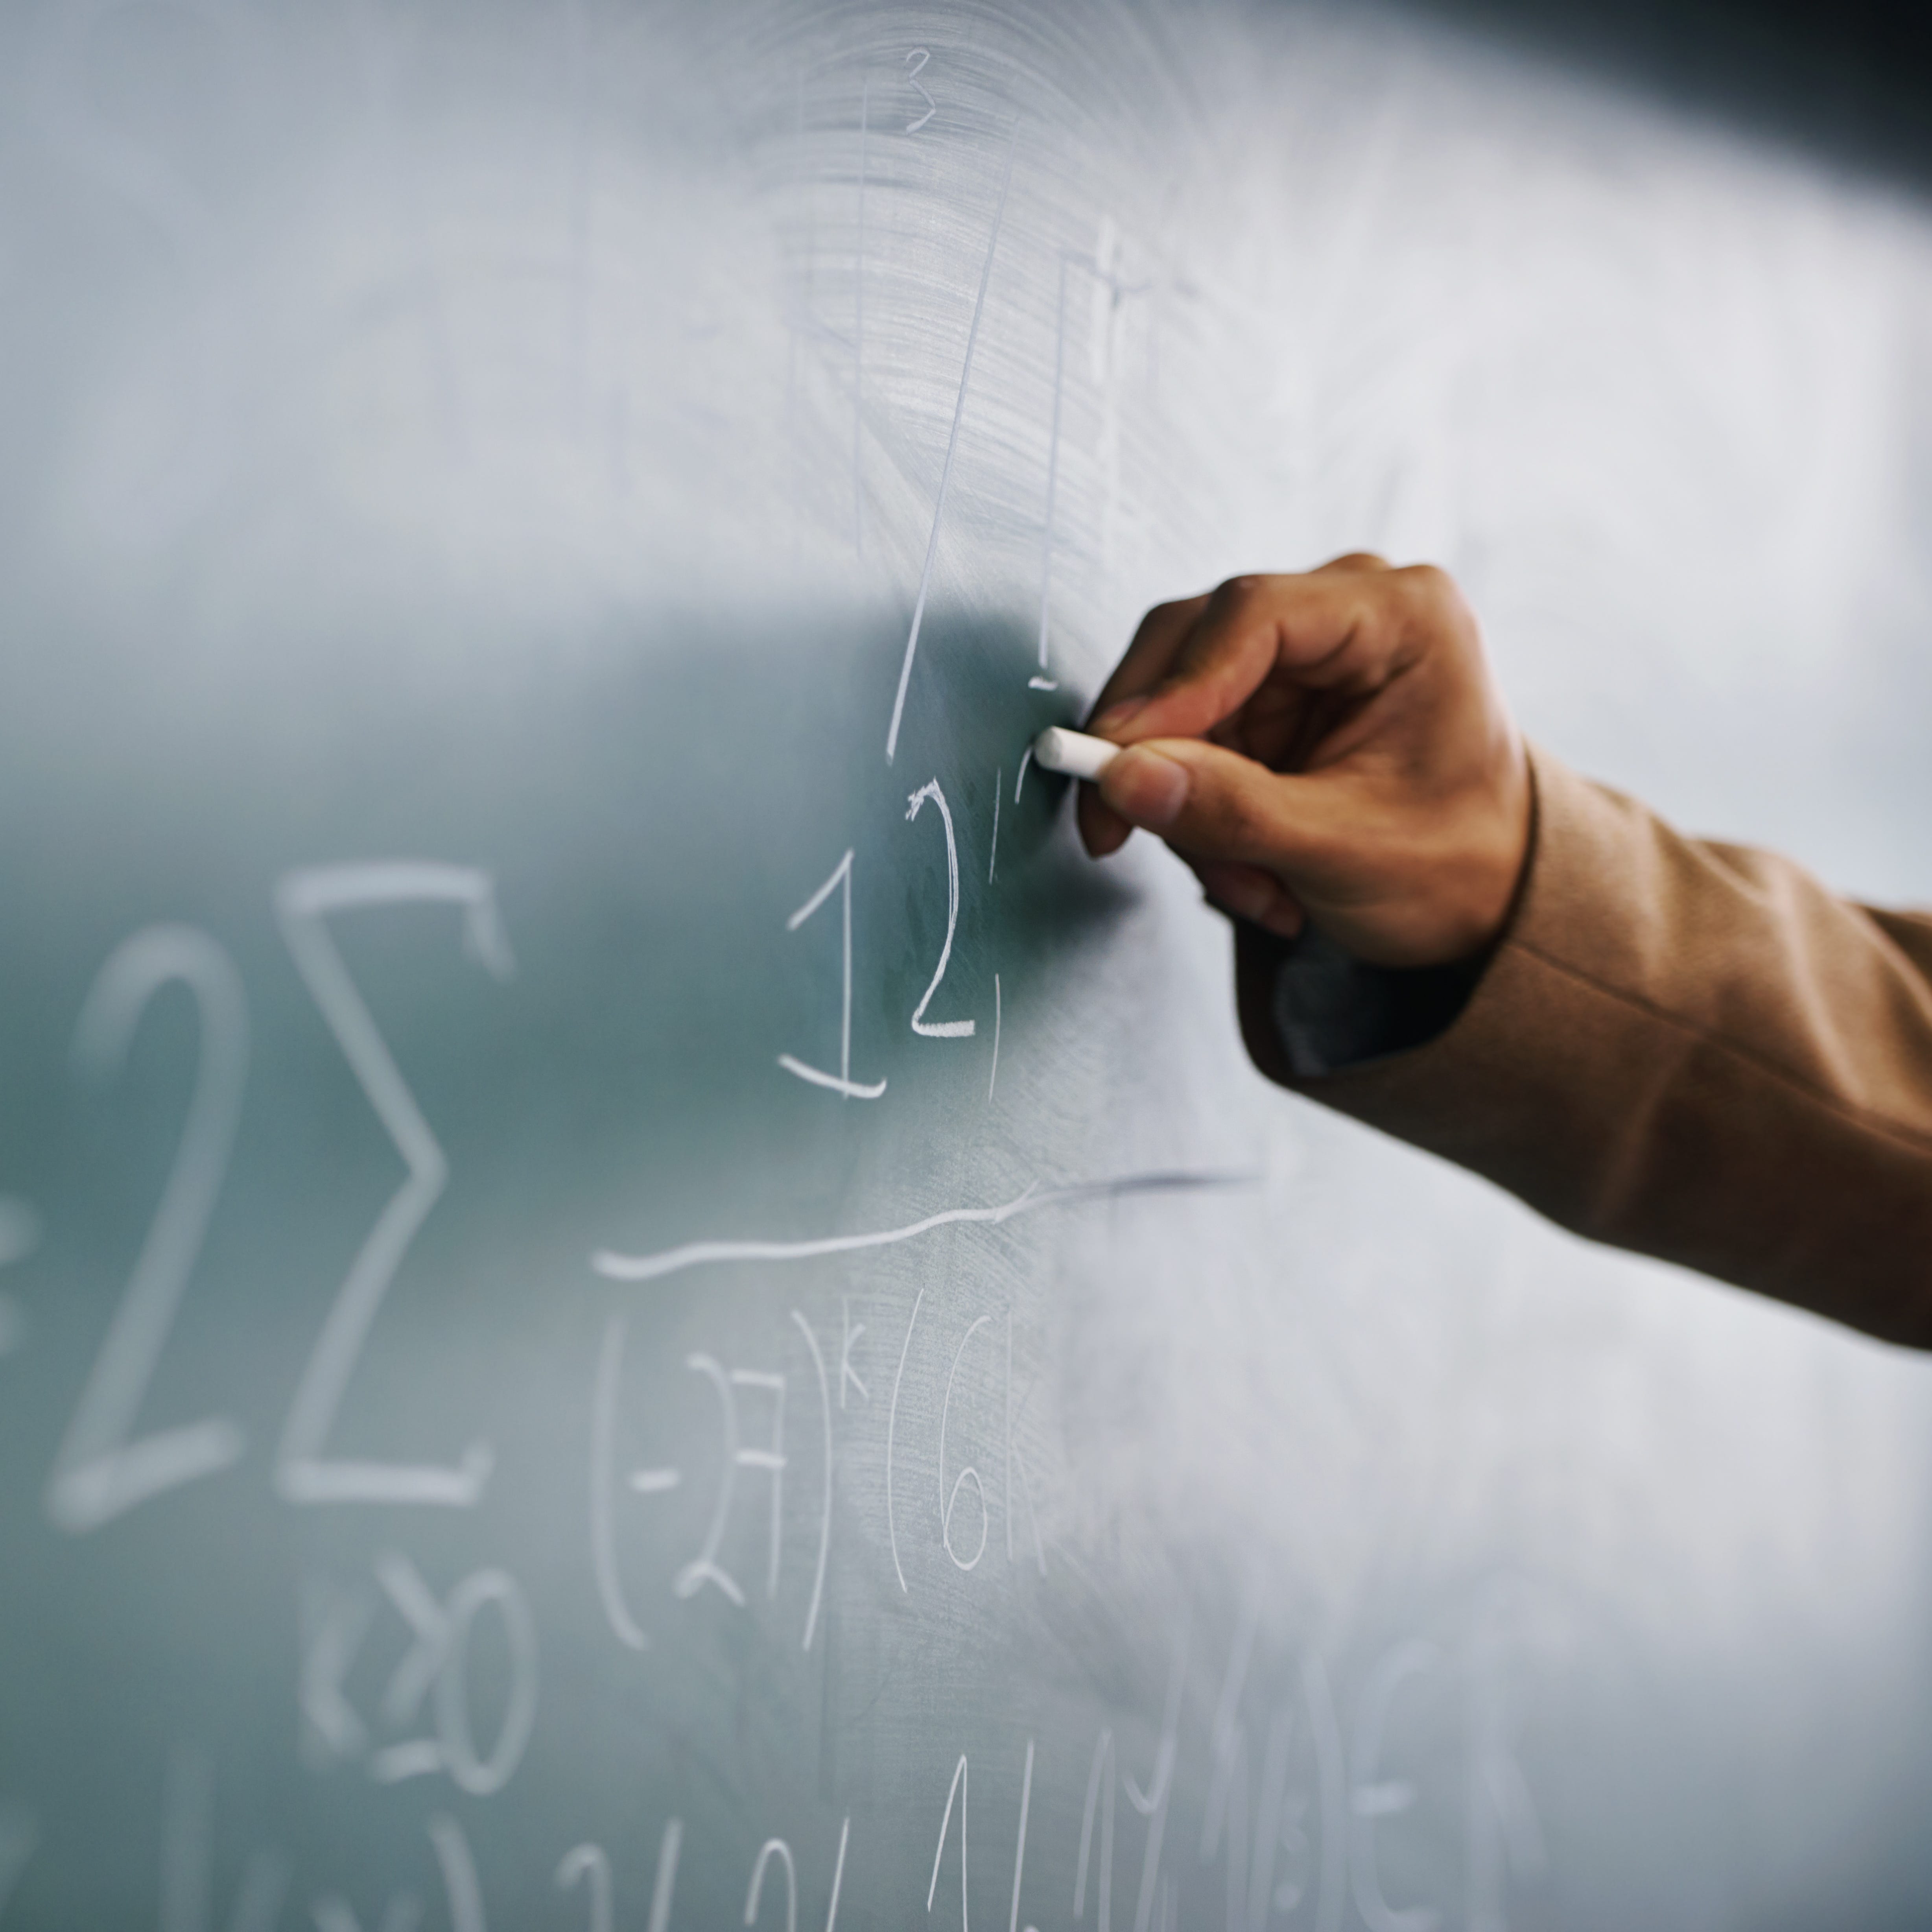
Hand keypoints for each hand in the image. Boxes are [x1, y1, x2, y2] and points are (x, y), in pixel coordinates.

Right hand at [1077, 556, 1530, 968]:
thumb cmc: (1457, 864)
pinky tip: (1253, 871)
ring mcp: (1303, 654)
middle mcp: (1346, 610)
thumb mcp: (1348, 850)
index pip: (1251, 614)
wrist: (1490, 897)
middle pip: (1192, 644)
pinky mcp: (1270, 699)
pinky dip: (1199, 815)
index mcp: (1401, 614)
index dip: (1171, 689)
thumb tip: (1123, 781)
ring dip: (1185, 805)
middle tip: (1118, 832)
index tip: (1116, 763)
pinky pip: (1187, 743)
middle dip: (1158, 753)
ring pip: (1175, 703)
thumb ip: (1234, 812)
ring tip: (1248, 884)